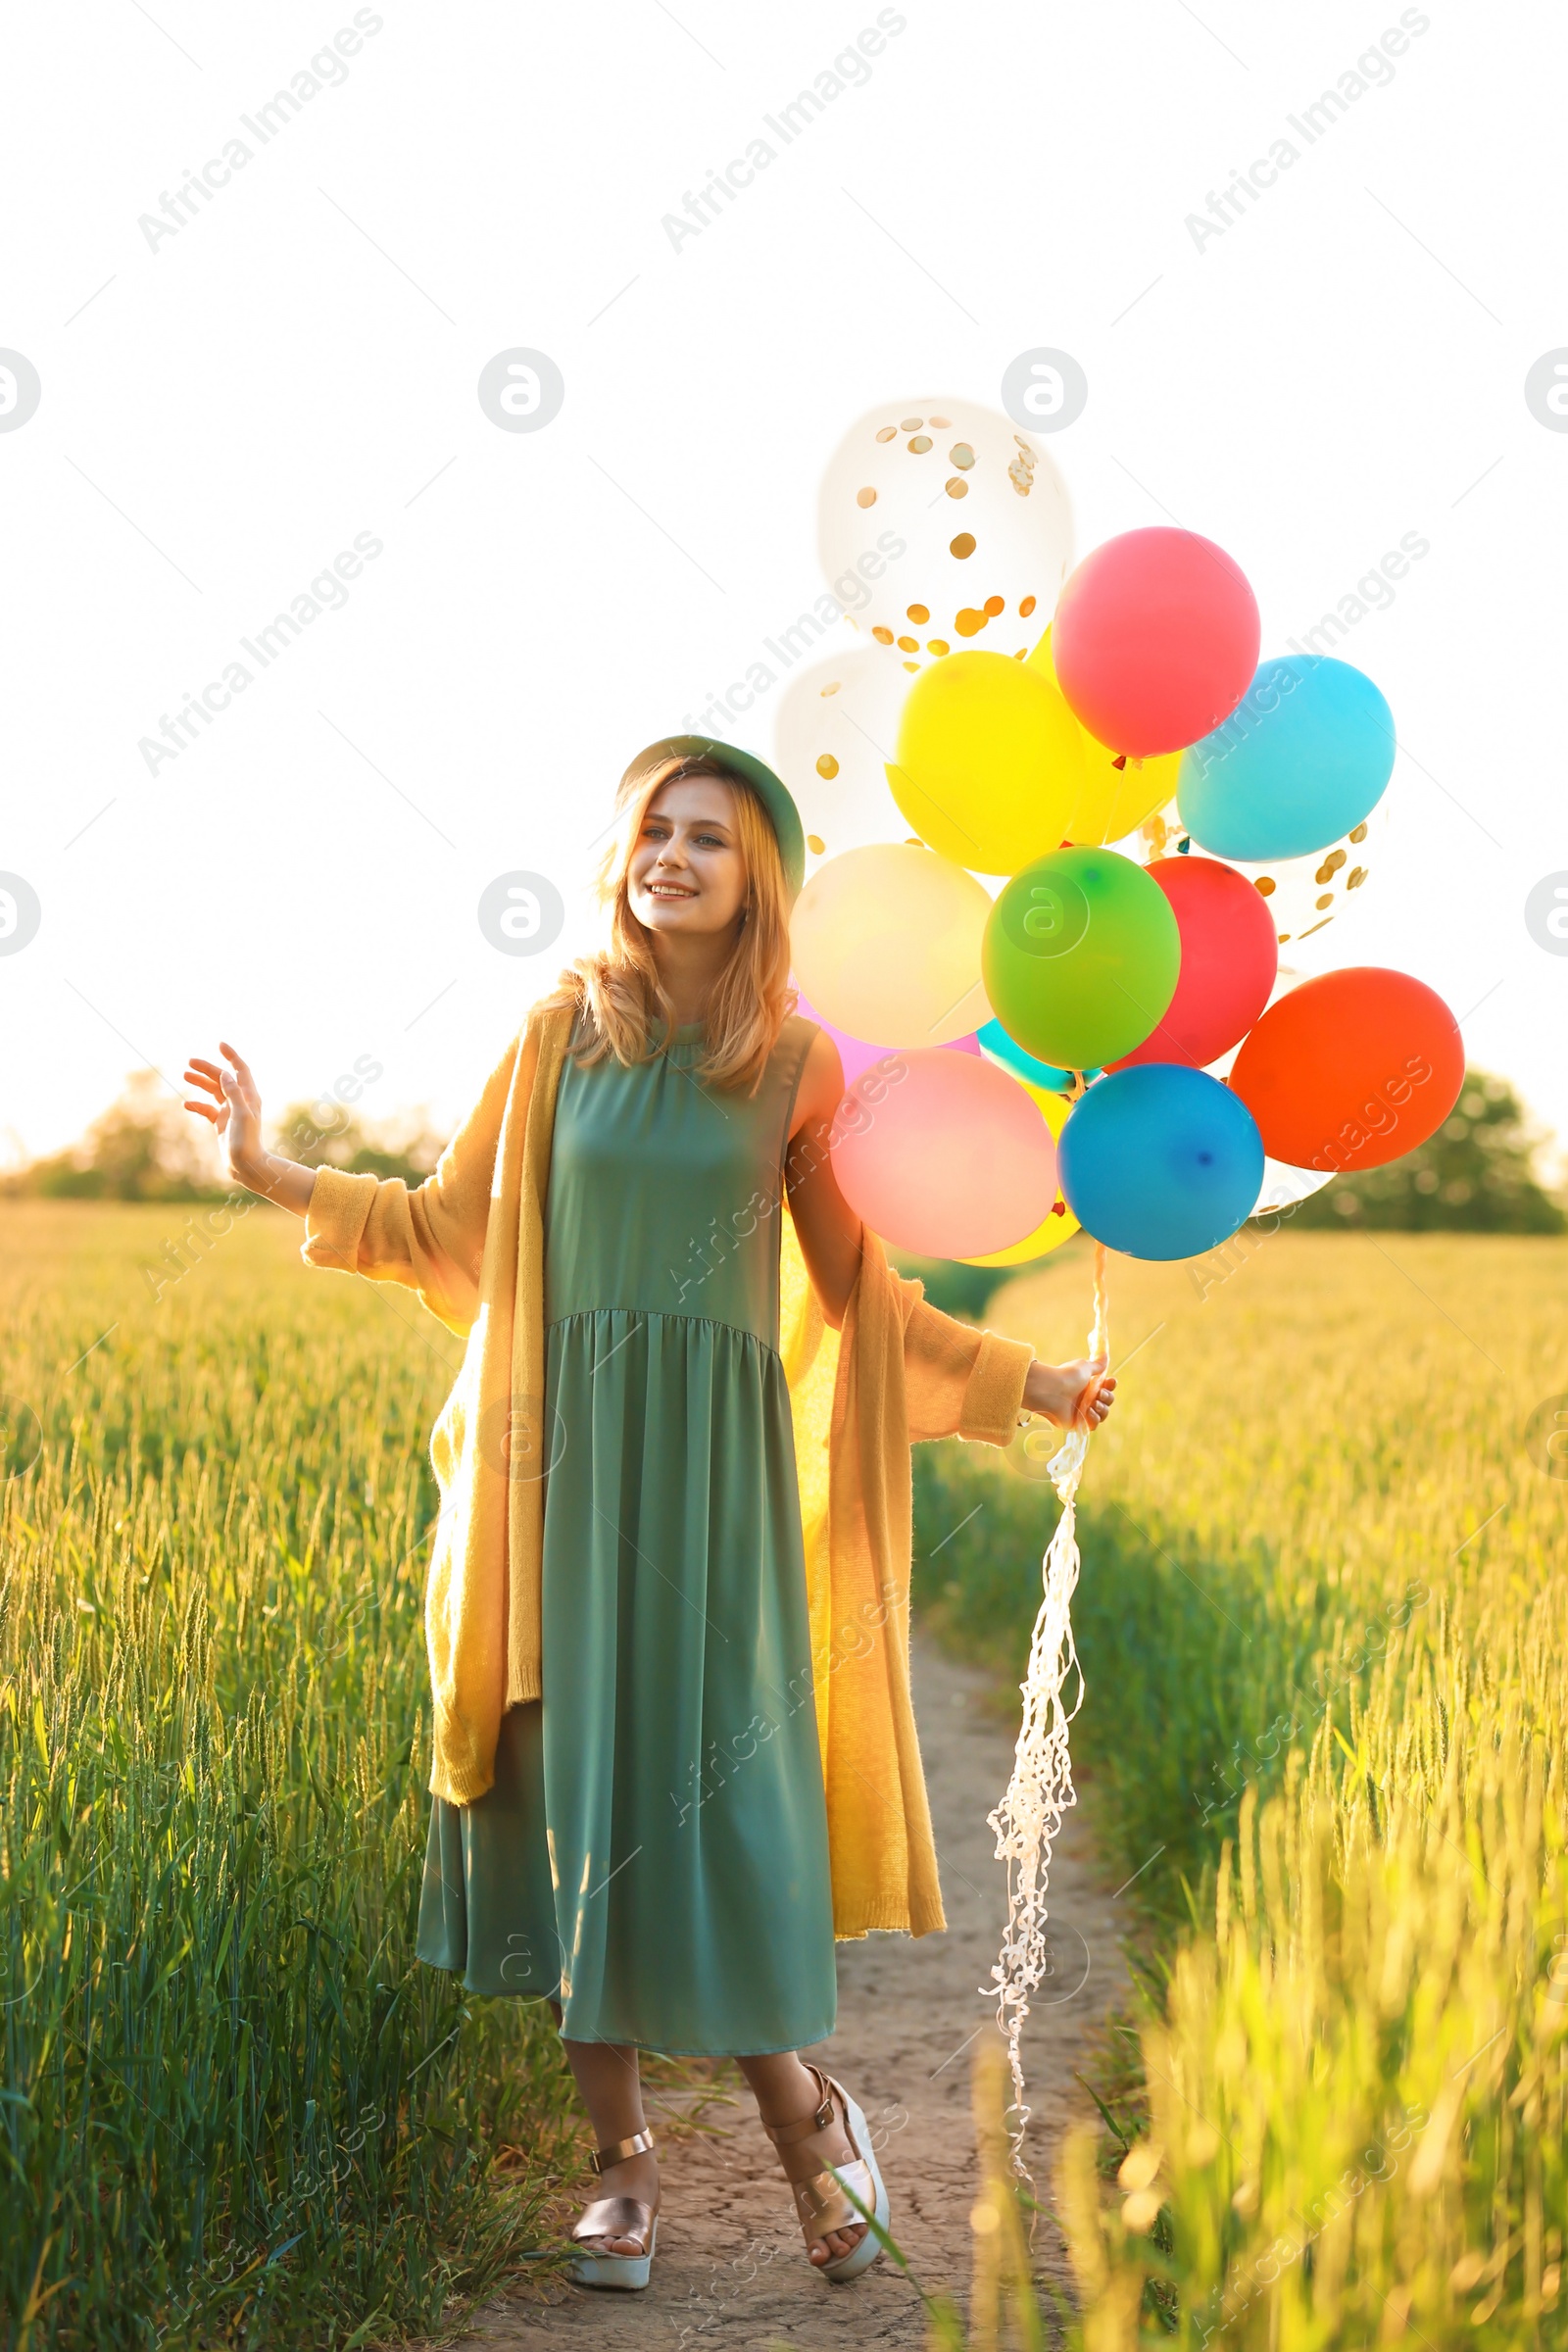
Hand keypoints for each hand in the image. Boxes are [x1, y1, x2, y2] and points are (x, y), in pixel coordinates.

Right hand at [183, 1042, 264, 1185]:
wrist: (246, 1167)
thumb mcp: (241, 1115)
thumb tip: (224, 1073)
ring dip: (200, 1082)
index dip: (231, 1056)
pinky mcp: (222, 1124)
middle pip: (223, 1079)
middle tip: (189, 1062)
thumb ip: (234, 1093)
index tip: (219, 1044)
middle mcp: (241, 1102)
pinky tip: (186, 1104)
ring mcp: (230, 1112)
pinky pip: (207, 1109)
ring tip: (184, 1074)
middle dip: (207, 1068)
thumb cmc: (247, 1141)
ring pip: (213, 1092)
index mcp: (249, 1097)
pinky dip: (197, 1105)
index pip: (240, 1070)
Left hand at [1021, 1355, 1115, 1430]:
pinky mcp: (1078, 1423)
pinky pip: (1093, 1425)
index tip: (1111, 1381)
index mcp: (1089, 1386)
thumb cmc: (1067, 1375)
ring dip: (1103, 1409)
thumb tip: (1106, 1355)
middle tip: (1099, 1393)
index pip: (1107, 1388)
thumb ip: (1098, 1364)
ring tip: (1094, 1403)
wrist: (1051, 1389)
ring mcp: (1082, 1412)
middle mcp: (1086, 1399)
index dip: (1111, 1386)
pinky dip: (1094, 1419)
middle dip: (1108, 1397)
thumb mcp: (1085, 1367)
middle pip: (1107, 1402)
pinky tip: (1089, 1411)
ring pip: (1103, 1414)